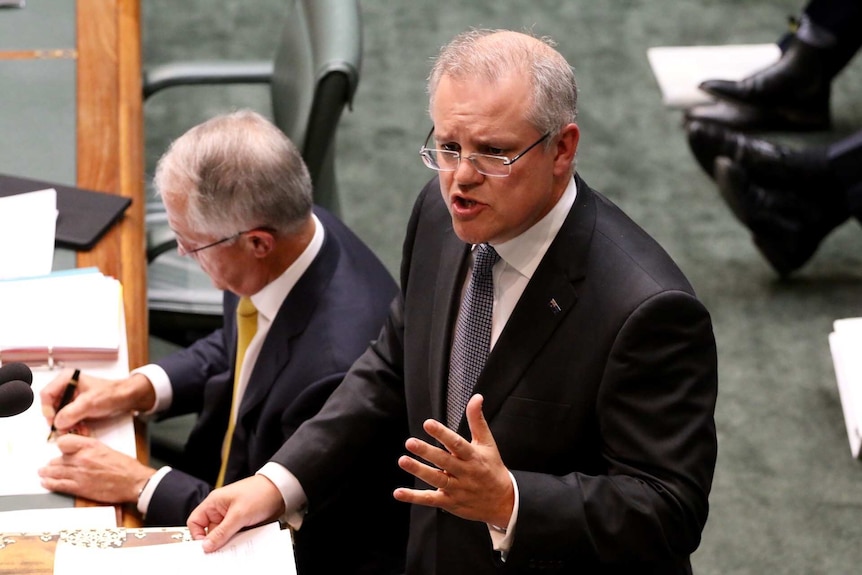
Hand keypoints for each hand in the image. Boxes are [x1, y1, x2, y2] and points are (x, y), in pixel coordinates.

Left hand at [38, 434, 153, 503]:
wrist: (134, 482)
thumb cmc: (126, 467)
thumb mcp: (108, 450)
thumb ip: (92, 450)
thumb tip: (82, 452)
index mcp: (91, 446)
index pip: (65, 442)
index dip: (60, 446)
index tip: (59, 449)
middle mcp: (83, 458)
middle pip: (58, 459)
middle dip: (52, 463)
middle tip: (47, 465)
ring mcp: (80, 473)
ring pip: (56, 472)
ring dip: (47, 473)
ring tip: (43, 473)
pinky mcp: (80, 487)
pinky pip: (59, 485)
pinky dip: (50, 484)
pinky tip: (46, 483)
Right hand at [40, 369, 154, 432]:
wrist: (126, 398)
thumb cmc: (111, 394)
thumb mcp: (89, 402)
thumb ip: (71, 413)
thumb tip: (57, 423)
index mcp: (67, 379)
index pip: (46, 394)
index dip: (47, 409)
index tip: (54, 421)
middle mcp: (67, 388)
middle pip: (52, 407)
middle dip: (59, 421)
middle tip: (65, 430)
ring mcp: (72, 399)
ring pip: (60, 416)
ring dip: (67, 426)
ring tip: (78, 431)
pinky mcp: (77, 408)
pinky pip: (69, 419)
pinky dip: (74, 426)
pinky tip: (83, 430)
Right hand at [187, 475, 285, 552]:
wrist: (282, 490)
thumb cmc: (260, 492)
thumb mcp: (239, 514)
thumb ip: (221, 531)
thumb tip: (206, 546)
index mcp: (214, 503)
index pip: (195, 522)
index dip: (197, 535)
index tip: (206, 547)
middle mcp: (220, 510)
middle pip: (209, 531)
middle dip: (215, 541)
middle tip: (221, 551)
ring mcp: (231, 516)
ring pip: (223, 535)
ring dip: (228, 542)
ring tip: (235, 546)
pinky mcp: (242, 522)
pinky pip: (234, 535)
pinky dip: (238, 540)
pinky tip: (243, 543)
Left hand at [394, 394, 514, 526]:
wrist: (503, 502)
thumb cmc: (492, 468)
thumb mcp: (487, 443)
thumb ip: (477, 420)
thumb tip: (477, 397)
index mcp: (473, 457)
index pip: (457, 444)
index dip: (442, 434)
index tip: (428, 424)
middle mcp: (465, 473)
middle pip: (444, 462)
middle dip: (427, 452)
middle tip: (410, 442)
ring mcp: (457, 489)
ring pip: (436, 480)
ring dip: (419, 471)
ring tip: (403, 460)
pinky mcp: (449, 502)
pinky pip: (430, 499)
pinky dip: (414, 497)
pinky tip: (399, 492)